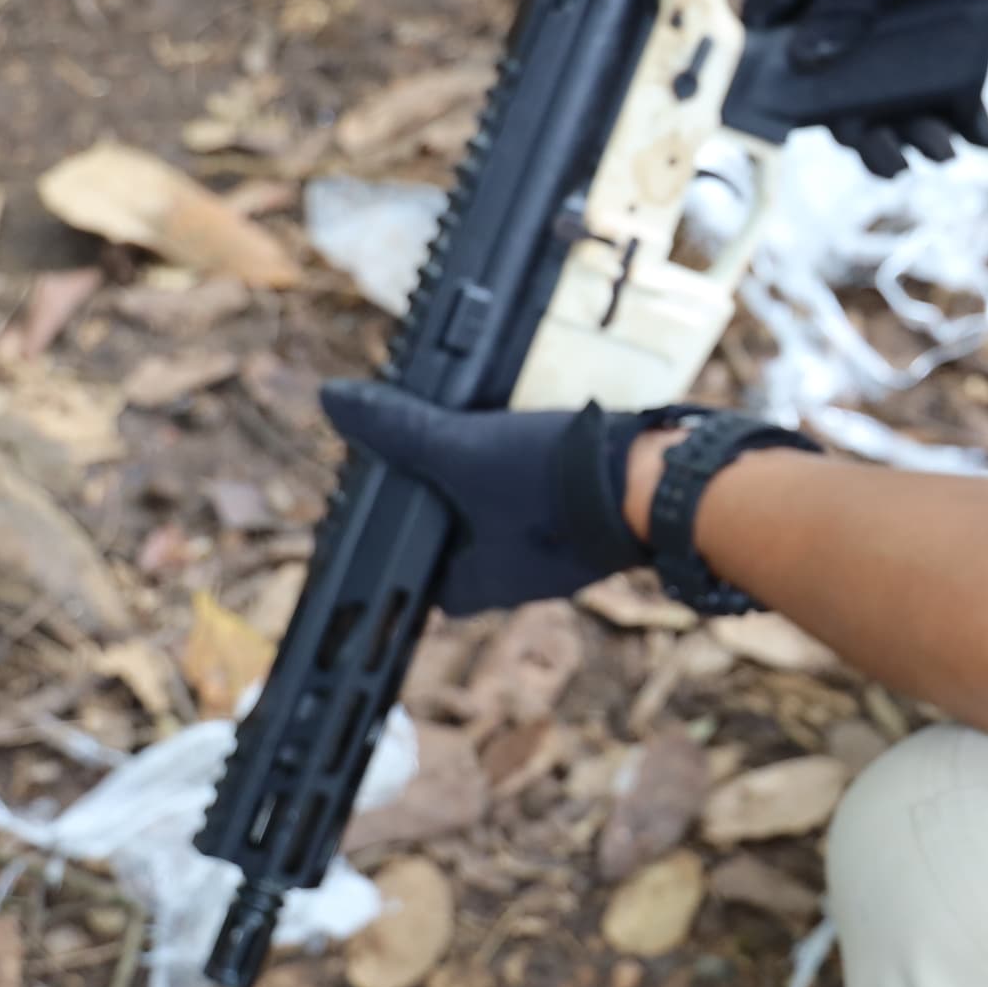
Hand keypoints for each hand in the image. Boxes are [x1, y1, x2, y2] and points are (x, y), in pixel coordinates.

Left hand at [319, 384, 667, 612]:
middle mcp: (517, 583)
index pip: (416, 578)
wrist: (653, 482)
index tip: (393, 504)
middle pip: (460, 547)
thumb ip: (398, 430)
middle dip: (449, 507)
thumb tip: (334, 401)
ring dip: (492, 490)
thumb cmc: (553, 485)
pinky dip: (533, 481)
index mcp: (475, 584)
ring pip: (505, 526)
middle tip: (436, 460)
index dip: (400, 542)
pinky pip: (546, 508)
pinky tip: (533, 445)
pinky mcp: (590, 530)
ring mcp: (558, 559)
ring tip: (483, 443)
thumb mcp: (462, 450)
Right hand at [735, 0, 987, 174]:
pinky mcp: (946, 21)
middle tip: (888, 162)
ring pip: (891, 83)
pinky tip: (977, 136)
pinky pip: (941, 77)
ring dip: (913, 125)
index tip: (773, 118)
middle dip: (860, 122)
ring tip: (942, 153)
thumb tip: (803, 59)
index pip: (777, 13)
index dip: (768, 64)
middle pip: (836, 69)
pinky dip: (958, 109)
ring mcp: (901, 6)